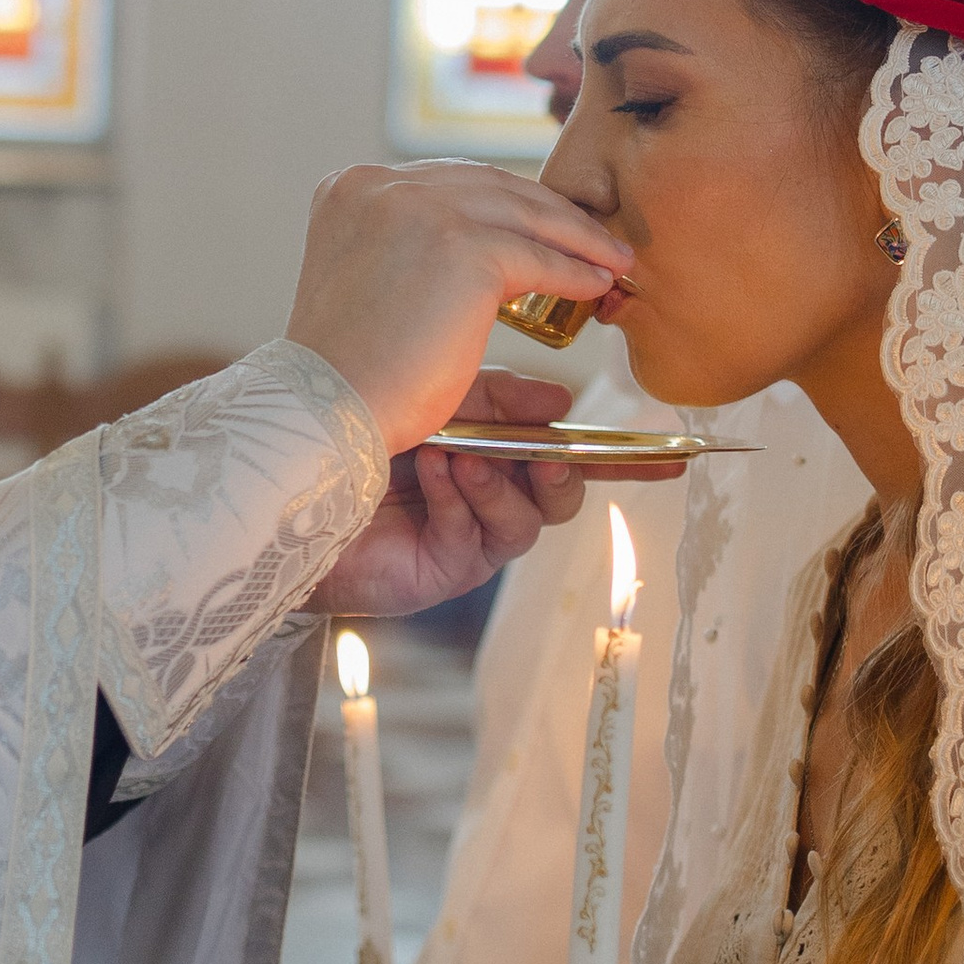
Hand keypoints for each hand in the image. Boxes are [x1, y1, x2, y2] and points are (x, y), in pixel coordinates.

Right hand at [286, 166, 629, 460]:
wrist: (329, 409)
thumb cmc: (353, 370)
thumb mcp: (381, 284)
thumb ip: (424, 252)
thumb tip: (503, 258)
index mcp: (351, 187)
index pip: (451, 182)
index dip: (507, 202)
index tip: (545, 222)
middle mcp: (381, 184)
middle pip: (491, 186)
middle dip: (549, 212)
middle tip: (593, 238)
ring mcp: (420, 209)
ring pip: (522, 214)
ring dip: (576, 238)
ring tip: (612, 260)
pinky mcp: (461, 247)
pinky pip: (537, 257)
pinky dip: (573, 271)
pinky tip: (596, 285)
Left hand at [304, 368, 683, 617]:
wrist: (292, 485)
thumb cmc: (362, 435)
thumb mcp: (440, 397)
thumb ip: (500, 398)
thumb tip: (564, 401)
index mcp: (499, 452)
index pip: (572, 452)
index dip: (624, 458)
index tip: (671, 457)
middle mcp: (494, 496)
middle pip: (565, 492)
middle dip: (561, 469)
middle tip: (547, 452)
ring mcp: (475, 535)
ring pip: (534, 516)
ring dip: (501, 479)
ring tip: (459, 454)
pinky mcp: (452, 566)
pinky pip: (485, 532)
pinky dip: (464, 496)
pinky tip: (435, 471)